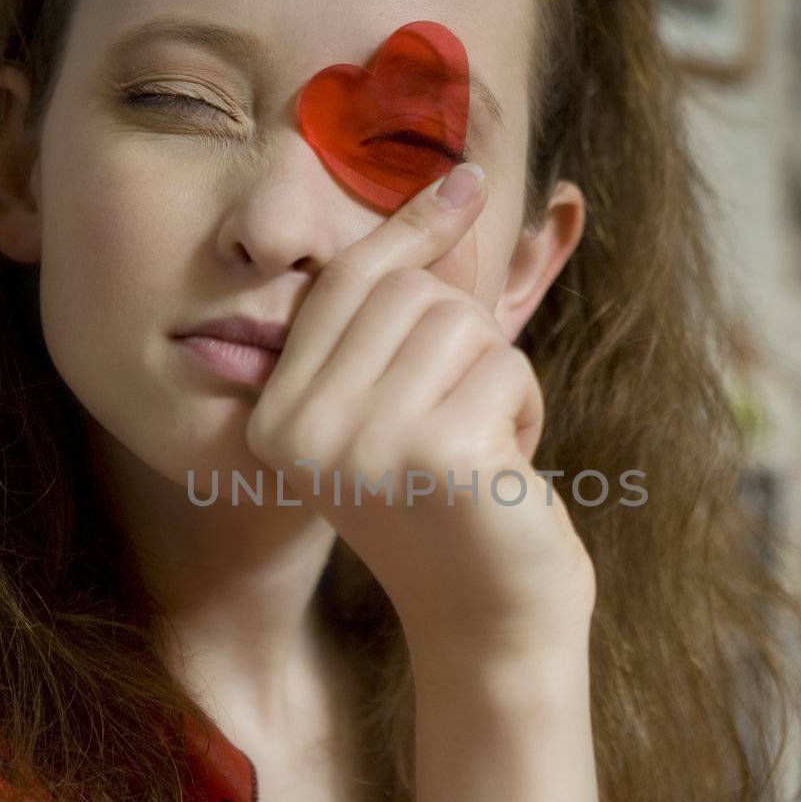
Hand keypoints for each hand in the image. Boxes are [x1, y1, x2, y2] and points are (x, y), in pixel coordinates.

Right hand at [242, 162, 595, 653]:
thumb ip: (401, 313)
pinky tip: (506, 473)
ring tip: (484, 449)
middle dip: (464, 342)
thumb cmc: (453, 505)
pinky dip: (525, 411)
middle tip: (467, 418)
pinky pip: (506, 366)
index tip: (467, 181)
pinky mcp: (438, 451)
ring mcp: (365, 442)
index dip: (411, 229)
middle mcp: (301, 430)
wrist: (492, 620)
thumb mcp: (399, 405)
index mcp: (275, 419)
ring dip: (497, 380)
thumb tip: (455, 182)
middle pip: (407, 295)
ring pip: (460, 324)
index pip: (342, 285)